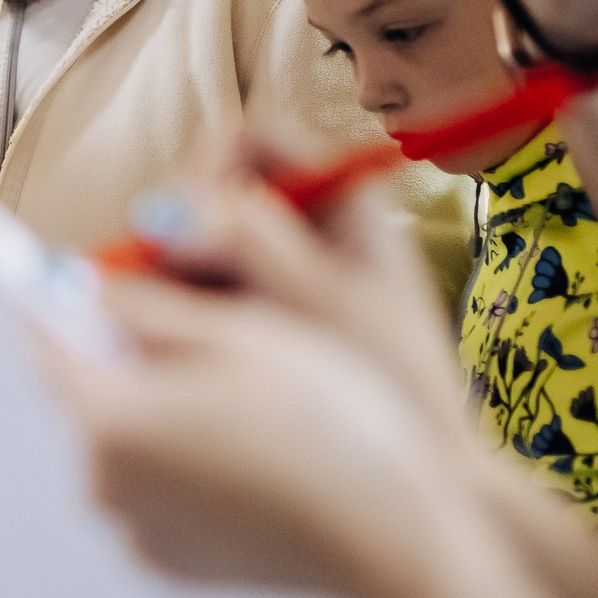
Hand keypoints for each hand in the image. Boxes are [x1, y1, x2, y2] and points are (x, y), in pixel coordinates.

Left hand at [40, 266, 475, 597]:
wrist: (395, 541)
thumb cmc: (327, 424)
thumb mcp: (239, 332)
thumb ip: (146, 306)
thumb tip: (91, 289)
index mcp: (106, 417)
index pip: (47, 340)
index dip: (57, 295)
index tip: (71, 271)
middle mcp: (103, 483)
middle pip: (91, 394)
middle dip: (127, 359)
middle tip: (206, 337)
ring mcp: (135, 533)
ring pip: (127, 445)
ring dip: (160, 416)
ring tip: (245, 403)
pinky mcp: (172, 568)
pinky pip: (157, 496)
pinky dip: (185, 470)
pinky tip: (252, 457)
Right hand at [134, 163, 465, 431]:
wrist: (428, 457)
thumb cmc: (387, 372)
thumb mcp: (319, 300)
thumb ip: (248, 245)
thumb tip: (170, 211)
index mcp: (338, 193)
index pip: (251, 140)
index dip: (209, 169)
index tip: (185, 224)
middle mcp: (304, 220)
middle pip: (214, 192)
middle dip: (184, 231)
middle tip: (170, 287)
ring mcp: (282, 265)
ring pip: (201, 244)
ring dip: (180, 275)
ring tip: (185, 326)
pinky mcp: (263, 308)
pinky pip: (205, 288)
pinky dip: (190, 308)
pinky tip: (191, 348)